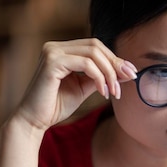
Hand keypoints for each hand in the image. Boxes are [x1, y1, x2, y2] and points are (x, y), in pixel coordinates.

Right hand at [15, 38, 136, 130]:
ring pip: (93, 53)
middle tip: (128, 80)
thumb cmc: (56, 105)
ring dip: (109, 73)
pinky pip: (86, 64)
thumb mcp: (85, 88)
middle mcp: (55, 47)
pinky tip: (103, 92)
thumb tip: (126, 71)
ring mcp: (52, 52)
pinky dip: (99, 77)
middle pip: (96, 46)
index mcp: (62, 50)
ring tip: (114, 92)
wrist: (35, 120)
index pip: (95, 46)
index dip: (115, 58)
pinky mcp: (52, 62)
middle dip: (115, 64)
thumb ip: (102, 77)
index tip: (131, 74)